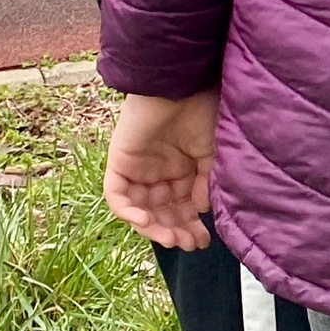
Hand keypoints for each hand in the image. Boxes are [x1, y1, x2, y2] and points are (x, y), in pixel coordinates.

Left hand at [104, 89, 218, 250]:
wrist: (182, 85)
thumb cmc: (202, 111)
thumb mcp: (212, 153)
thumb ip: (205, 183)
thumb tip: (200, 211)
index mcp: (182, 170)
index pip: (182, 207)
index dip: (192, 225)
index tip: (204, 241)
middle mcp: (158, 173)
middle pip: (161, 212)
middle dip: (175, 230)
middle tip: (190, 244)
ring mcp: (137, 170)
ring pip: (140, 210)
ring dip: (153, 228)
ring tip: (172, 239)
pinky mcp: (119, 164)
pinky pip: (117, 196)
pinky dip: (128, 212)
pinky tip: (146, 221)